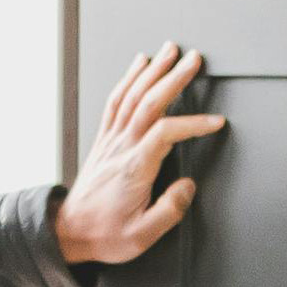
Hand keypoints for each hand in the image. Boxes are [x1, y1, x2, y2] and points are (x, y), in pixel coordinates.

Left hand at [54, 44, 225, 266]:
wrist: (71, 231)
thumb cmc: (105, 233)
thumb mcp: (142, 235)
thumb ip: (170, 210)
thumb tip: (188, 187)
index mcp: (135, 168)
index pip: (167, 134)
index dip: (193, 124)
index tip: (215, 123)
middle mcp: (122, 148)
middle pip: (150, 102)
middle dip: (174, 78)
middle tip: (194, 60)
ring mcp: (112, 140)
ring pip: (133, 95)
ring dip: (153, 70)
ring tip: (171, 51)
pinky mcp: (105, 139)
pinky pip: (116, 101)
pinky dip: (129, 78)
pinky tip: (139, 65)